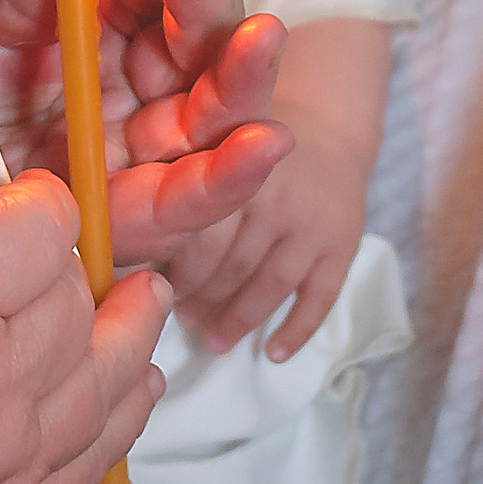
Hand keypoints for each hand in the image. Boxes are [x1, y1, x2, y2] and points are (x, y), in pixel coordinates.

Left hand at [0, 0, 294, 267]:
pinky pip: (172, 207)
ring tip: (260, 41)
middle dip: (209, 8)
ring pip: (205, 124)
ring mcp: (115, 151)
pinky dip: (223, 182)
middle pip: (198, 48)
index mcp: (90, 17)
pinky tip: (261, 146)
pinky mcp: (102, 220)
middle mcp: (117, 81)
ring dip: (240, 84)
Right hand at [0, 175, 174, 483]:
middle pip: (74, 294)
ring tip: (135, 296)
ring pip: (107, 374)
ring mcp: (2, 469)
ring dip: (119, 327)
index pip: (40, 221)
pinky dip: (123, 407)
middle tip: (36, 250)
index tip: (10, 197)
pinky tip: (132, 379)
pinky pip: (97, 454)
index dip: (28, 197)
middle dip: (61, 262)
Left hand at [168, 133, 366, 359]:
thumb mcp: (214, 151)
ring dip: (238, 321)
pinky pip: (319, 298)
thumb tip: (139, 261)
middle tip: (182, 318)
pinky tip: (273, 353)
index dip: (177, 275)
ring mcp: (312, 224)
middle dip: (203, 300)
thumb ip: (184, 194)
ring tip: (214, 341)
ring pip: (269, 288)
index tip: (157, 292)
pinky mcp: (343, 244)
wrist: (328, 130)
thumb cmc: (249, 151)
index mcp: (236, 176)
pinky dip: (296, 330)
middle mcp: (276, 199)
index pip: (200, 242)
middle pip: (233, 268)